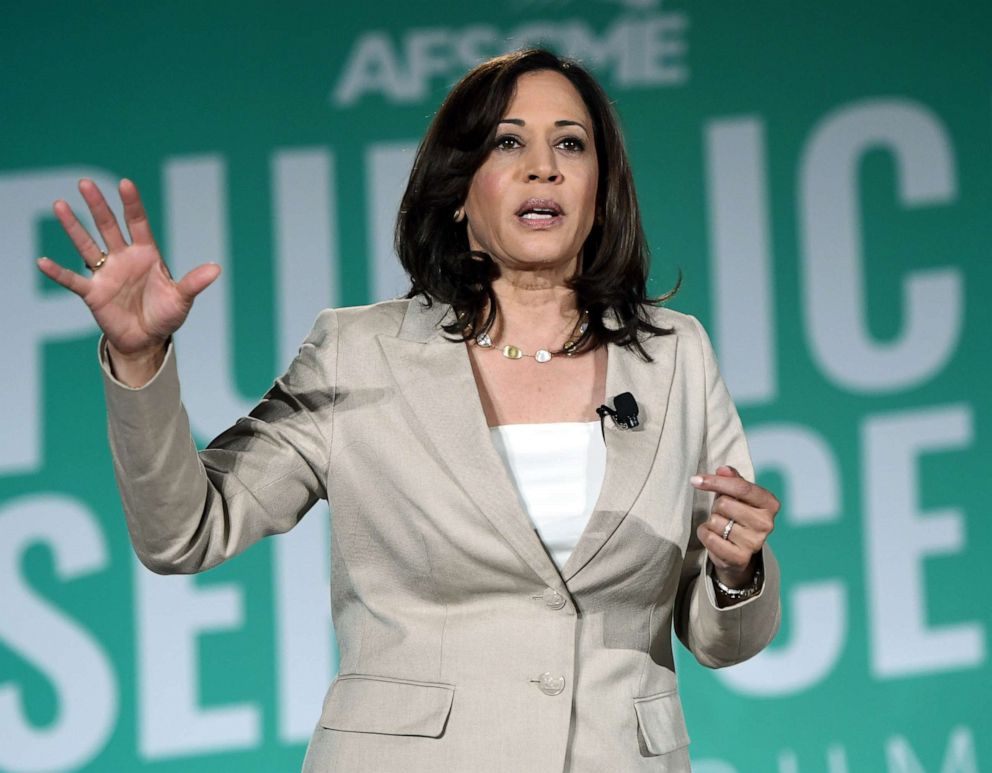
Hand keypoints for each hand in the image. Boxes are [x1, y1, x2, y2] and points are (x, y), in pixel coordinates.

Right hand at [36, 178, 219, 379]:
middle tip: (85, 182)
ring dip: (74, 227)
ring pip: (87, 245)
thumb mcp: (182, 299)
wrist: (148, 339)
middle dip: (98, 205)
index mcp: (146, 255)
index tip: (125, 183)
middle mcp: (123, 258)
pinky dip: (58, 273)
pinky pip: (72, 281)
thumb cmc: (166, 315)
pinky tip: (42, 261)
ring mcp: (106, 274)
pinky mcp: (93, 293)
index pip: (138, 223)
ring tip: (60, 205)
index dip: (132, 204)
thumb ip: (194, 283)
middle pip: (108, 226)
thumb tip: (216, 269)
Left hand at [691, 465, 778, 588]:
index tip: (696, 479)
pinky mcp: (740, 558)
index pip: (741, 487)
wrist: (739, 552)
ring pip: (715, 521)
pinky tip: (715, 537)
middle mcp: (766, 523)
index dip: (716, 481)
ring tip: (722, 527)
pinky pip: (709, 538)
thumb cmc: (737, 517)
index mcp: (769, 503)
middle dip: (716, 506)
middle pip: (724, 503)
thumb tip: (723, 470)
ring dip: (711, 522)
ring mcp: (754, 542)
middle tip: (723, 513)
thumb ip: (732, 479)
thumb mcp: (737, 495)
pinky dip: (705, 534)